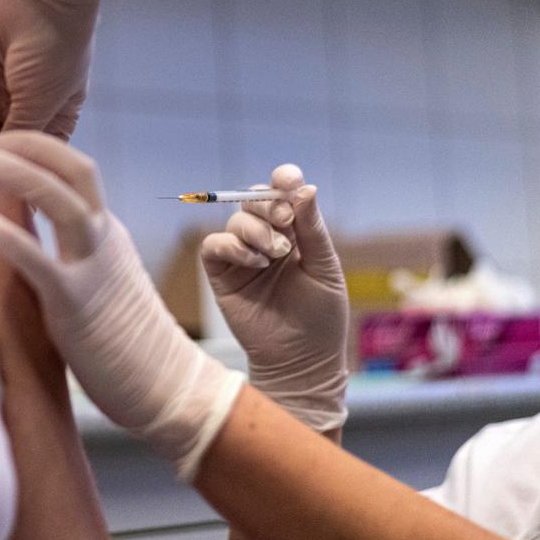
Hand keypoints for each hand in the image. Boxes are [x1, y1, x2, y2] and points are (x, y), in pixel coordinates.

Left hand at [0, 131, 244, 480]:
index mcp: (104, 231)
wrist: (166, 386)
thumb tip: (23, 235)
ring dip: (21, 174)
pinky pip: (43, 264)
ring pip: (62, 202)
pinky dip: (14, 240)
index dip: (38, 147)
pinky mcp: (76, 305)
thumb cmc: (124, 341)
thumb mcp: (97, 279)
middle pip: (75, 170)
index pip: (76, 169)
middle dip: (31, 145)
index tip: (1, 142)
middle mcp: (102, 239)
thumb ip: (68, 252)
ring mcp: (92, 268)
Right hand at [200, 165, 348, 431]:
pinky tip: (257, 263)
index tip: (288, 178)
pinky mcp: (222, 275)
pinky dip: (233, 246)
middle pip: (254, 201)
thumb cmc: (321, 318)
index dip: (283, 179)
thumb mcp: (325, 269)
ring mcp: (242, 256)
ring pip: (235, 221)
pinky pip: (214, 246)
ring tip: (276, 254)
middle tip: (285, 220)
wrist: (302, 361)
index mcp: (294, 233)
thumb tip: (305, 190)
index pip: (283, 195)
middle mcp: (266, 239)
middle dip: (268, 204)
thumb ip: (312, 230)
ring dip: (256, 230)